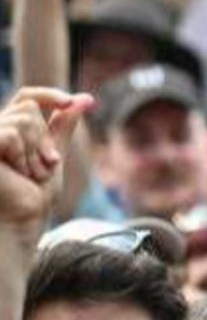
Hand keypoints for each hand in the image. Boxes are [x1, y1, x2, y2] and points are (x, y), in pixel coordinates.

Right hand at [0, 88, 92, 231]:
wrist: (20, 224)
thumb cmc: (31, 198)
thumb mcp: (53, 155)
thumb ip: (62, 126)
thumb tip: (86, 98)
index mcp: (6, 131)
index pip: (26, 97)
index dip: (49, 95)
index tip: (72, 101)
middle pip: (29, 108)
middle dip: (45, 139)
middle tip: (44, 167)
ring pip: (24, 120)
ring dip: (36, 151)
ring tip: (28, 175)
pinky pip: (11, 133)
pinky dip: (23, 155)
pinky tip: (17, 174)